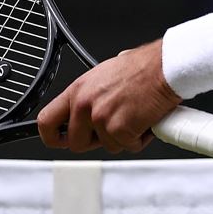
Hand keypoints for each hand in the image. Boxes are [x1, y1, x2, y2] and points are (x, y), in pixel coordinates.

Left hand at [36, 40, 180, 153]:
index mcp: (78, 90)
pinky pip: (127, 146)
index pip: (47, 121)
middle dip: (96, 140)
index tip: (61, 140)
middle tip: (113, 128)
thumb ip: (92, 92)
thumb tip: (93, 103)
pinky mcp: (119, 130)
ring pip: (106, 146)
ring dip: (123, 138)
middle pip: (76, 142)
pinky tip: (145, 121)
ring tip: (135, 117)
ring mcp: (101, 118)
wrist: (165, 67)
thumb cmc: (144, 67)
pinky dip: (139, 138)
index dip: (53, 136)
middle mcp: (85, 104)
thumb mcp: (106, 72)